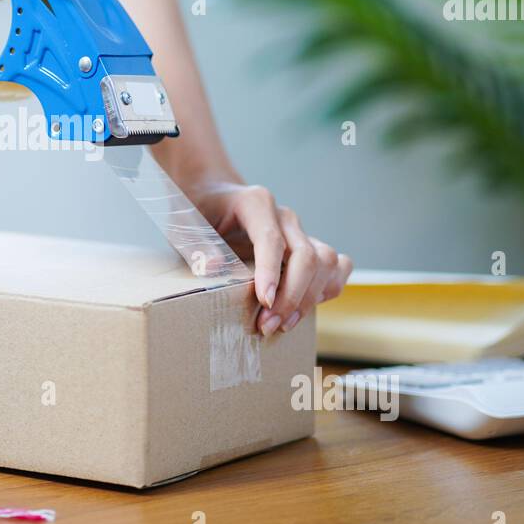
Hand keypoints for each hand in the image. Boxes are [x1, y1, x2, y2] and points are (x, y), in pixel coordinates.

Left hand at [193, 180, 351, 335]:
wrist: (214, 196)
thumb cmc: (199, 211)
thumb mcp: (186, 223)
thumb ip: (197, 244)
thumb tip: (214, 267)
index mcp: (255, 203)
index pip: (271, 239)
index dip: (271, 273)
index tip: (264, 302)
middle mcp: (284, 216)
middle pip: (306, 255)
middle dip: (291, 296)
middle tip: (267, 327)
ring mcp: (300, 231)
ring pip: (328, 261)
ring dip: (310, 298)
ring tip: (282, 324)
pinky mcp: (309, 247)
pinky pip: (337, 265)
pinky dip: (328, 289)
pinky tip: (303, 308)